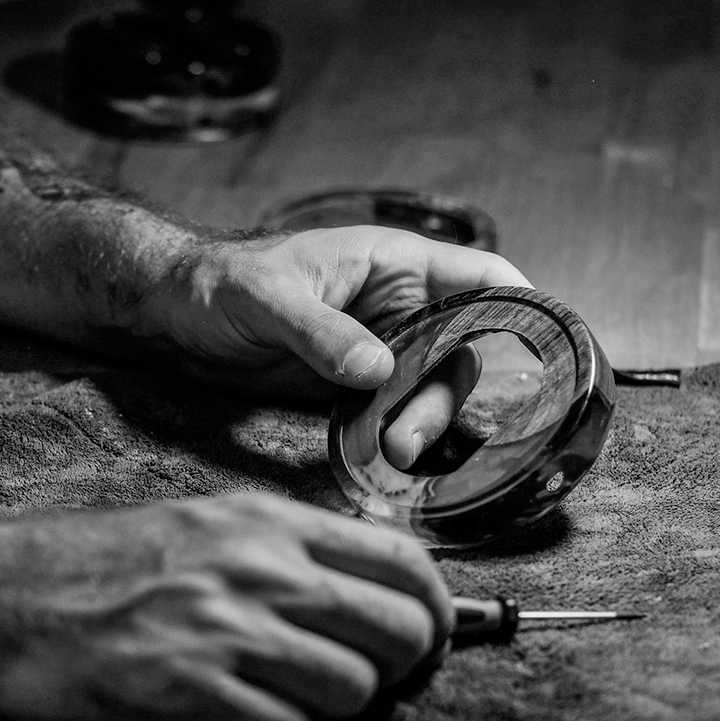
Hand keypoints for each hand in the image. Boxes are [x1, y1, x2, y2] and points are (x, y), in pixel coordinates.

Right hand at [0, 494, 452, 720]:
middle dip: (402, 666)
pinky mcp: (189, 694)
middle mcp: (256, 570)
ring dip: (333, 706)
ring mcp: (224, 633)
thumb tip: (374, 580)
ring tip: (288, 696)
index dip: (438, 606)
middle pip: (400, 631)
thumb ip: (286, 545)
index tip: (431, 633)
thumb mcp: (202, 523)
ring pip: (354, 689)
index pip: (402, 559)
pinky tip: (238, 715)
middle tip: (370, 677)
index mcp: (263, 522)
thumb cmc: (98, 564)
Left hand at [149, 226, 530, 468]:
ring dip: (425, 422)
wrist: (174, 313)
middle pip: (465, 351)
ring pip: (434, 389)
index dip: (523, 308)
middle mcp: (400, 306)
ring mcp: (381, 348)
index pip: (483, 277)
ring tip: (395, 449)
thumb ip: (321, 332)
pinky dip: (399, 433)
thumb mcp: (267, 299)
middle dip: (451, 396)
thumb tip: (377, 368)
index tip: (545, 351)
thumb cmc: (219, 282)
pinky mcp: (356, 386)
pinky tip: (386, 456)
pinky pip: (397, 411)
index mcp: (394, 264)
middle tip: (413, 435)